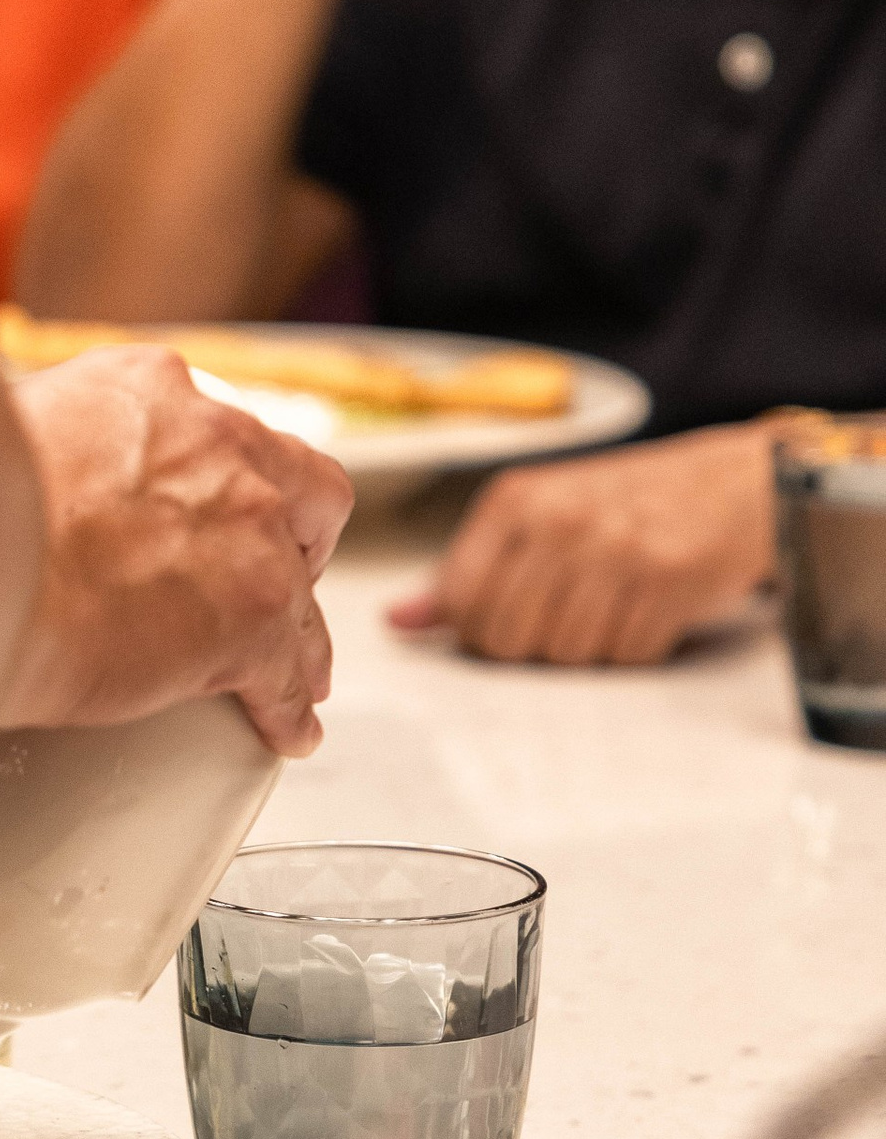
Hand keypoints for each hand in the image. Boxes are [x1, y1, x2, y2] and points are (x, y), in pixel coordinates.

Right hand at [2, 347, 351, 753]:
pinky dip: (288, 706)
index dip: (225, 475)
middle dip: (293, 537)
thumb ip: (41, 443)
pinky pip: (287, 673)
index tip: (206, 508)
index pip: (218, 428)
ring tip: (296, 670)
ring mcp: (249, 534)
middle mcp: (218, 446)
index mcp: (150, 392)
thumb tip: (17, 473)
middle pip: (301, 488)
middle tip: (263, 576)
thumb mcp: (4, 431)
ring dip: (299, 630)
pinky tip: (285, 728)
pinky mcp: (254, 619)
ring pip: (302, 590)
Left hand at [388, 422, 777, 665]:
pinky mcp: (668, 578)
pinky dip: (636, 647)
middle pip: (506, 639)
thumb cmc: (631, 502)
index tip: (507, 622)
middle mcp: (560, 519)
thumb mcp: (540, 516)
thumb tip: (399, 619)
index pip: (461, 601)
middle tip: (568, 616)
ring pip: (565, 654)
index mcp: (516, 500)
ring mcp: (615, 547)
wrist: (738, 483)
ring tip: (612, 605)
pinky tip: (649, 608)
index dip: (479, 631)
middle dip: (533, 646)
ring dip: (588, 648)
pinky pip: (626, 655)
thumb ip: (467, 570)